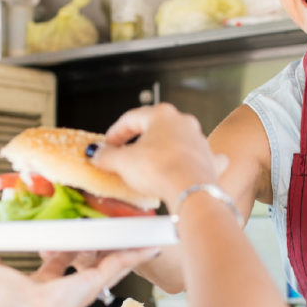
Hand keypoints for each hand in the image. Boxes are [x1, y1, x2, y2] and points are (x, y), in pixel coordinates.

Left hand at [0, 247, 156, 306]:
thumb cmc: (3, 305)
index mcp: (46, 284)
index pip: (64, 260)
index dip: (71, 246)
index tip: (79, 232)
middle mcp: (68, 287)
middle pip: (93, 261)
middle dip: (105, 245)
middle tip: (115, 229)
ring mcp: (84, 286)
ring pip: (112, 263)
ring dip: (127, 248)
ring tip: (141, 233)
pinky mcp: (94, 283)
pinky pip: (120, 264)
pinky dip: (136, 253)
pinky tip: (148, 244)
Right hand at [92, 103, 225, 206]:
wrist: (191, 191)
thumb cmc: (161, 170)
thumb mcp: (123, 162)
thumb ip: (106, 155)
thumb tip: (97, 153)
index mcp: (161, 115)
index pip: (131, 118)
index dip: (115, 132)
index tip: (107, 145)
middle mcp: (183, 123)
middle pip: (155, 128)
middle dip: (139, 141)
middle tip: (126, 155)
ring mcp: (199, 140)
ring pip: (177, 142)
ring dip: (163, 151)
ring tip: (149, 166)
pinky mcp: (209, 160)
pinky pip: (197, 158)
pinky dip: (188, 163)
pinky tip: (182, 169)